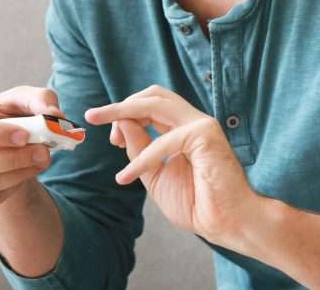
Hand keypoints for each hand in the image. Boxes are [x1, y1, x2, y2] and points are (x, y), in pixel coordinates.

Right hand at [0, 85, 63, 211]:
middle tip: (44, 153)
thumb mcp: (26, 100)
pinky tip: (22, 176)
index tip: (25, 136)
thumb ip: (41, 99)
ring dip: (17, 175)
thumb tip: (54, 114)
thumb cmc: (9, 116)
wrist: (1, 146)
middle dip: (14, 159)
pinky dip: (9, 191)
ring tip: (39, 162)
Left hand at [84, 85, 257, 247]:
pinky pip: (163, 141)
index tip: (111, 139)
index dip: (126, 115)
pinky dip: (141, 158)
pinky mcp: (206, 135)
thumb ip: (139, 149)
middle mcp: (194, 121)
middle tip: (93, 116)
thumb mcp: (155, 175)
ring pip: (156, 103)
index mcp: (184, 129)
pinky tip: (127, 176)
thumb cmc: (197, 204)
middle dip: (120, 104)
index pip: (151, 106)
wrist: (226, 224)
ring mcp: (202, 124)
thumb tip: (119, 123)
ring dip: (123, 111)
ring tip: (98, 121)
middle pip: (152, 96)